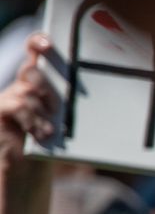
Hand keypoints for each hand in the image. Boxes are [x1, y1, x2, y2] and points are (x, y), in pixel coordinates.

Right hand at [0, 34, 57, 173]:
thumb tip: (87, 95)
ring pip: (26, 91)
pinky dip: (32, 119)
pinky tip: (43, 133)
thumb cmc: (51, 143)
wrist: (26, 170)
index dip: (37, 42)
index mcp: (37, 82)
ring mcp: (6, 98)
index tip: (48, 43)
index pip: (34, 53)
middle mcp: (19, 86)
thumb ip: (66, 103)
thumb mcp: (62, 118)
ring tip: (50, 129)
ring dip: (41, 109)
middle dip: (47, 86)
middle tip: (58, 109)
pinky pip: (17, 106)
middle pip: (31, 72)